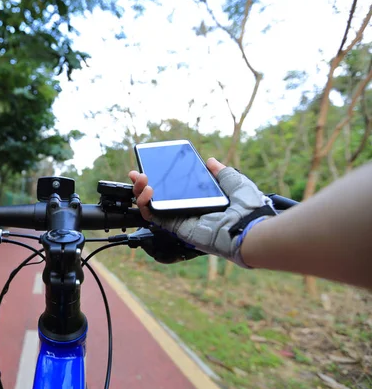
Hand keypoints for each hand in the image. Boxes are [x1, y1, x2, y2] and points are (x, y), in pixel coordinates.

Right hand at [129, 158, 274, 266]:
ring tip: (141, 180)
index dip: (162, 179)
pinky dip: (147, 205)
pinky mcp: (178, 227)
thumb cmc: (249, 209)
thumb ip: (222, 172)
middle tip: (138, 174)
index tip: (152, 167)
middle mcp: (189, 210)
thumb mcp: (235, 182)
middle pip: (159, 198)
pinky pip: (156, 218)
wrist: (250, 227)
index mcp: (201, 201)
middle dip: (144, 185)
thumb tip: (210, 161)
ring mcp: (182, 219)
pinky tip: (147, 192)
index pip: (176, 190)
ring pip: (153, 208)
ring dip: (142, 193)